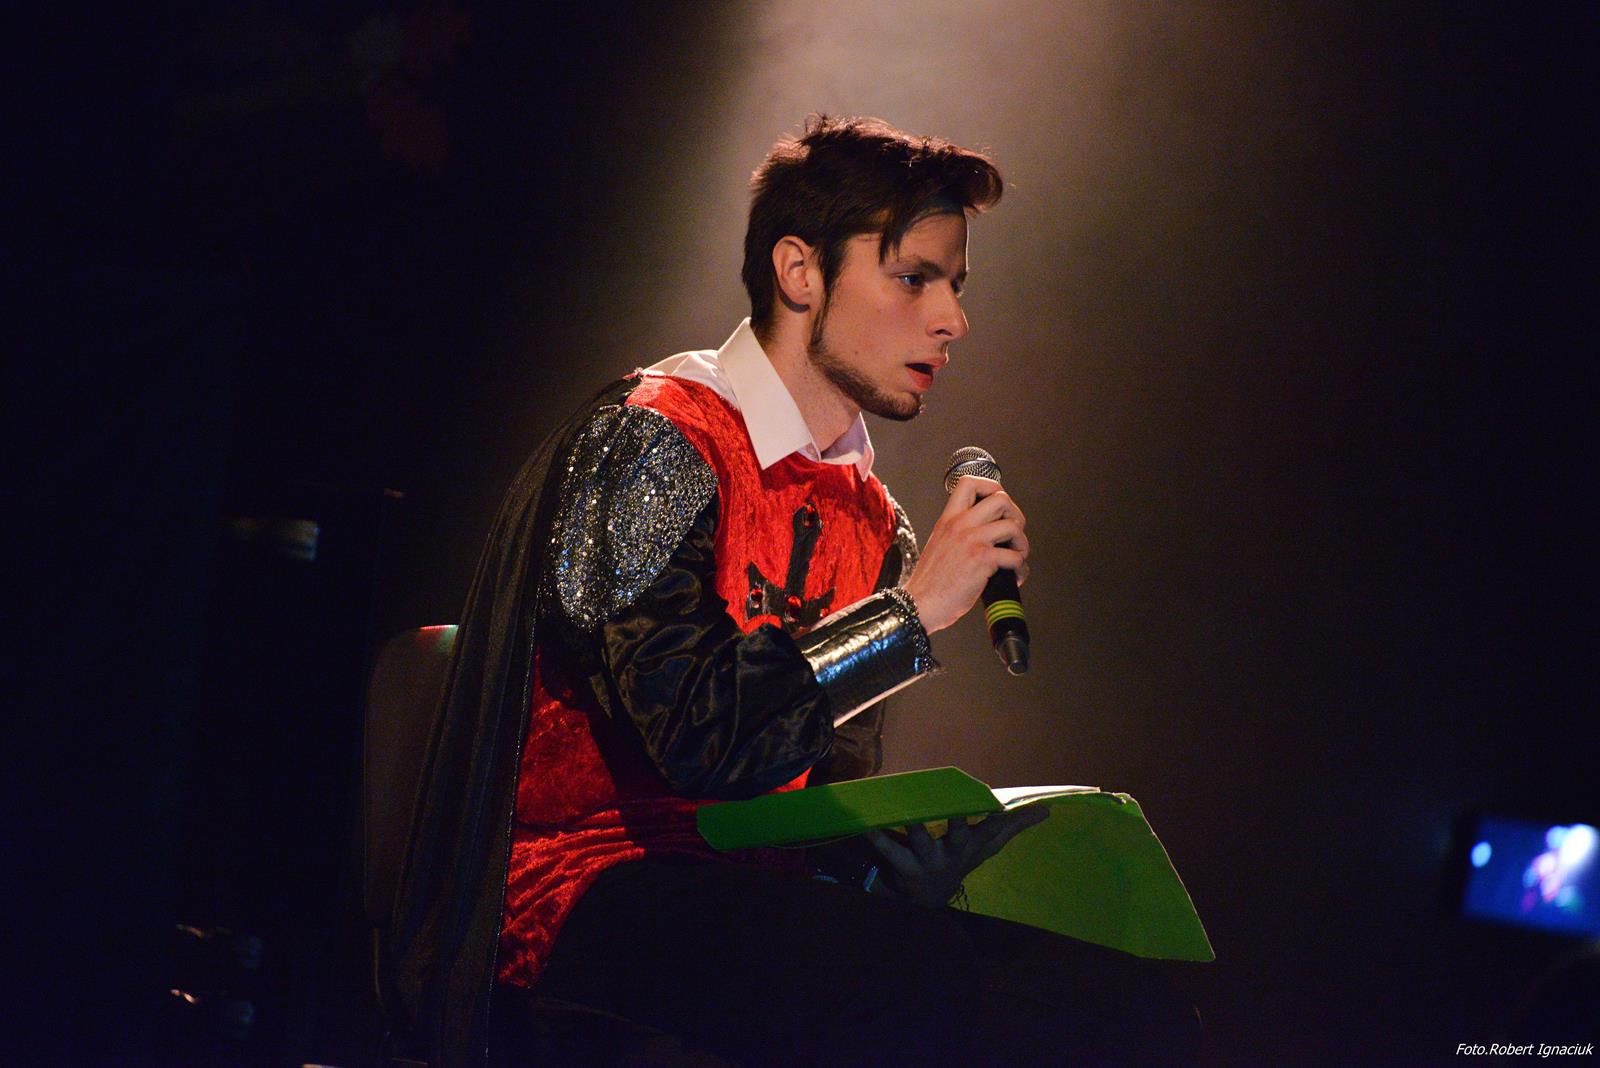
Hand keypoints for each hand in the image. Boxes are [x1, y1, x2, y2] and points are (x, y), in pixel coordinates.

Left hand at [864, 806, 1049, 907]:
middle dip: (958, 824)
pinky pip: (889, 849)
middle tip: (955, 810)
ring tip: (906, 813)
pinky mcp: (903, 864)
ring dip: (914, 828)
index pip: (992, 831)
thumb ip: (1014, 825)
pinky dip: (878, 837)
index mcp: (973, 845)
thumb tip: (1047, 810)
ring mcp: (928, 860)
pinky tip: (868, 824)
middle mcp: (953, 852)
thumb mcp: (989, 844)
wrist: (931, 896)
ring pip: (920, 842)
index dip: (999, 822)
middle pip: (958, 836)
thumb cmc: (961, 857)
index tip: (1000, 808)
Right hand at [901, 475, 1028, 633]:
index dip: (992, 488)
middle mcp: (960, 524)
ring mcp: (971, 541)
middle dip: (1016, 516)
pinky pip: (1015, 557)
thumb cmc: (929, 581)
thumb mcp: (939, 543)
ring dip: (1022, 544)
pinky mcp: (981, 560)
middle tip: (1013, 535)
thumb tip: (988, 532)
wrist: (918, 604)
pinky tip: (1014, 577)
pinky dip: (1021, 569)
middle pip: (1001, 499)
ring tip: (1017, 557)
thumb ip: (958, 532)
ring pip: (1013, 526)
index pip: (970, 482)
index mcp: (948, 519)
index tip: (998, 507)